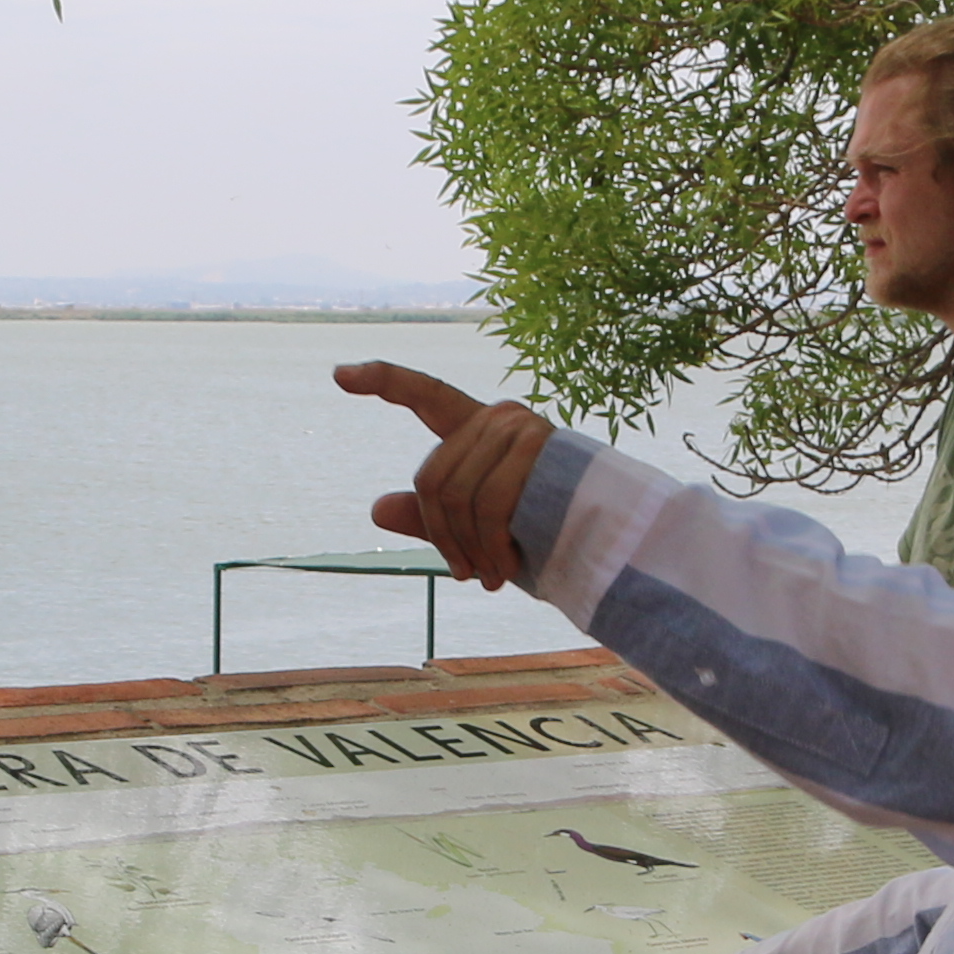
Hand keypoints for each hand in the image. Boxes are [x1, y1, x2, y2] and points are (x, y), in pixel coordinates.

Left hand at [334, 359, 551, 586]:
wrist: (614, 544)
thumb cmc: (546, 535)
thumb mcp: (478, 531)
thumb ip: (432, 518)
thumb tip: (377, 509)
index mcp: (480, 427)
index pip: (425, 395)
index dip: (382, 381)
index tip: (339, 375)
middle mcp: (498, 416)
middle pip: (431, 478)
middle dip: (442, 536)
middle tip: (466, 575)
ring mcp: (517, 427)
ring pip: (455, 494)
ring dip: (468, 549)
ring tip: (490, 578)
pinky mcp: (535, 446)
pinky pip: (487, 504)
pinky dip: (489, 547)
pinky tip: (503, 571)